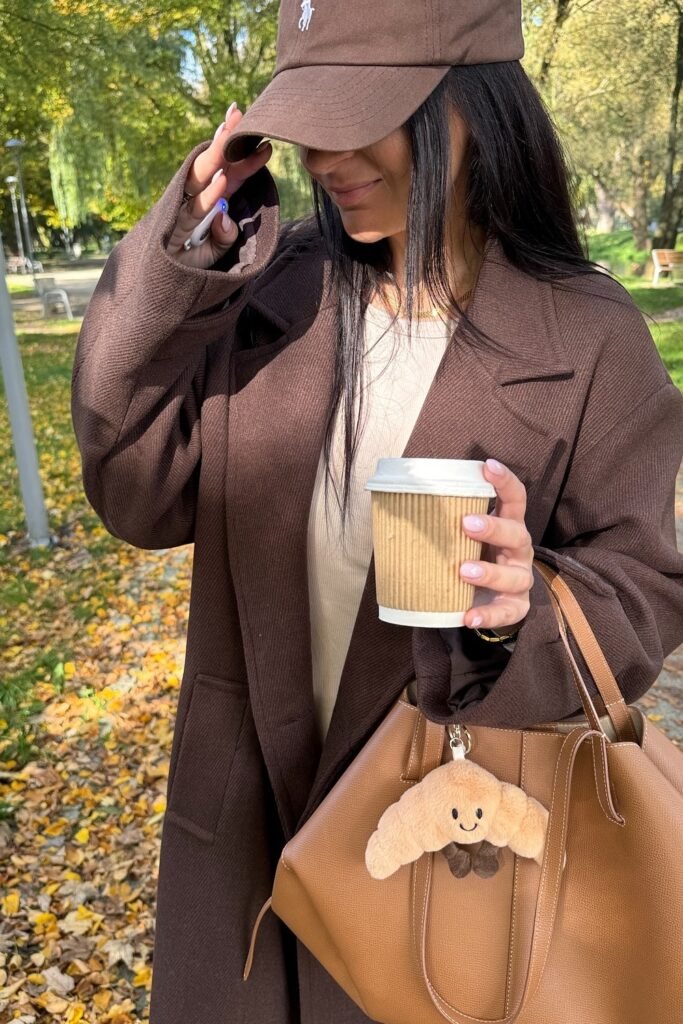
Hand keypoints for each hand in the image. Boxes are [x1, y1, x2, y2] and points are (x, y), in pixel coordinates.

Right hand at [167, 103, 272, 268]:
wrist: (158, 299)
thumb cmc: (187, 276)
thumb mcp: (212, 258)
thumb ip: (223, 236)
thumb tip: (226, 216)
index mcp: (206, 207)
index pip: (227, 177)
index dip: (244, 160)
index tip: (265, 142)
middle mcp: (192, 204)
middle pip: (211, 167)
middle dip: (225, 140)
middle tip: (240, 112)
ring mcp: (181, 215)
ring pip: (199, 179)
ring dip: (216, 155)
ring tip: (229, 129)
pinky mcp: (173, 232)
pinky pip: (194, 211)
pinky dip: (208, 196)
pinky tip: (221, 177)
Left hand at [458, 458, 533, 631]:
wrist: (483, 599)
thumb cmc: (470, 557)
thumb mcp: (462, 538)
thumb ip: (443, 523)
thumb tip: (393, 504)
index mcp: (507, 526)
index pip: (514, 498)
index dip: (504, 481)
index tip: (487, 466)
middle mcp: (518, 550)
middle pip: (516, 534)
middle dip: (494, 527)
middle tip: (467, 523)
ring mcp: (519, 580)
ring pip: (514, 576)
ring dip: (489, 572)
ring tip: (463, 570)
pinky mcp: (515, 608)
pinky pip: (505, 613)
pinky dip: (487, 615)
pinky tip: (468, 615)